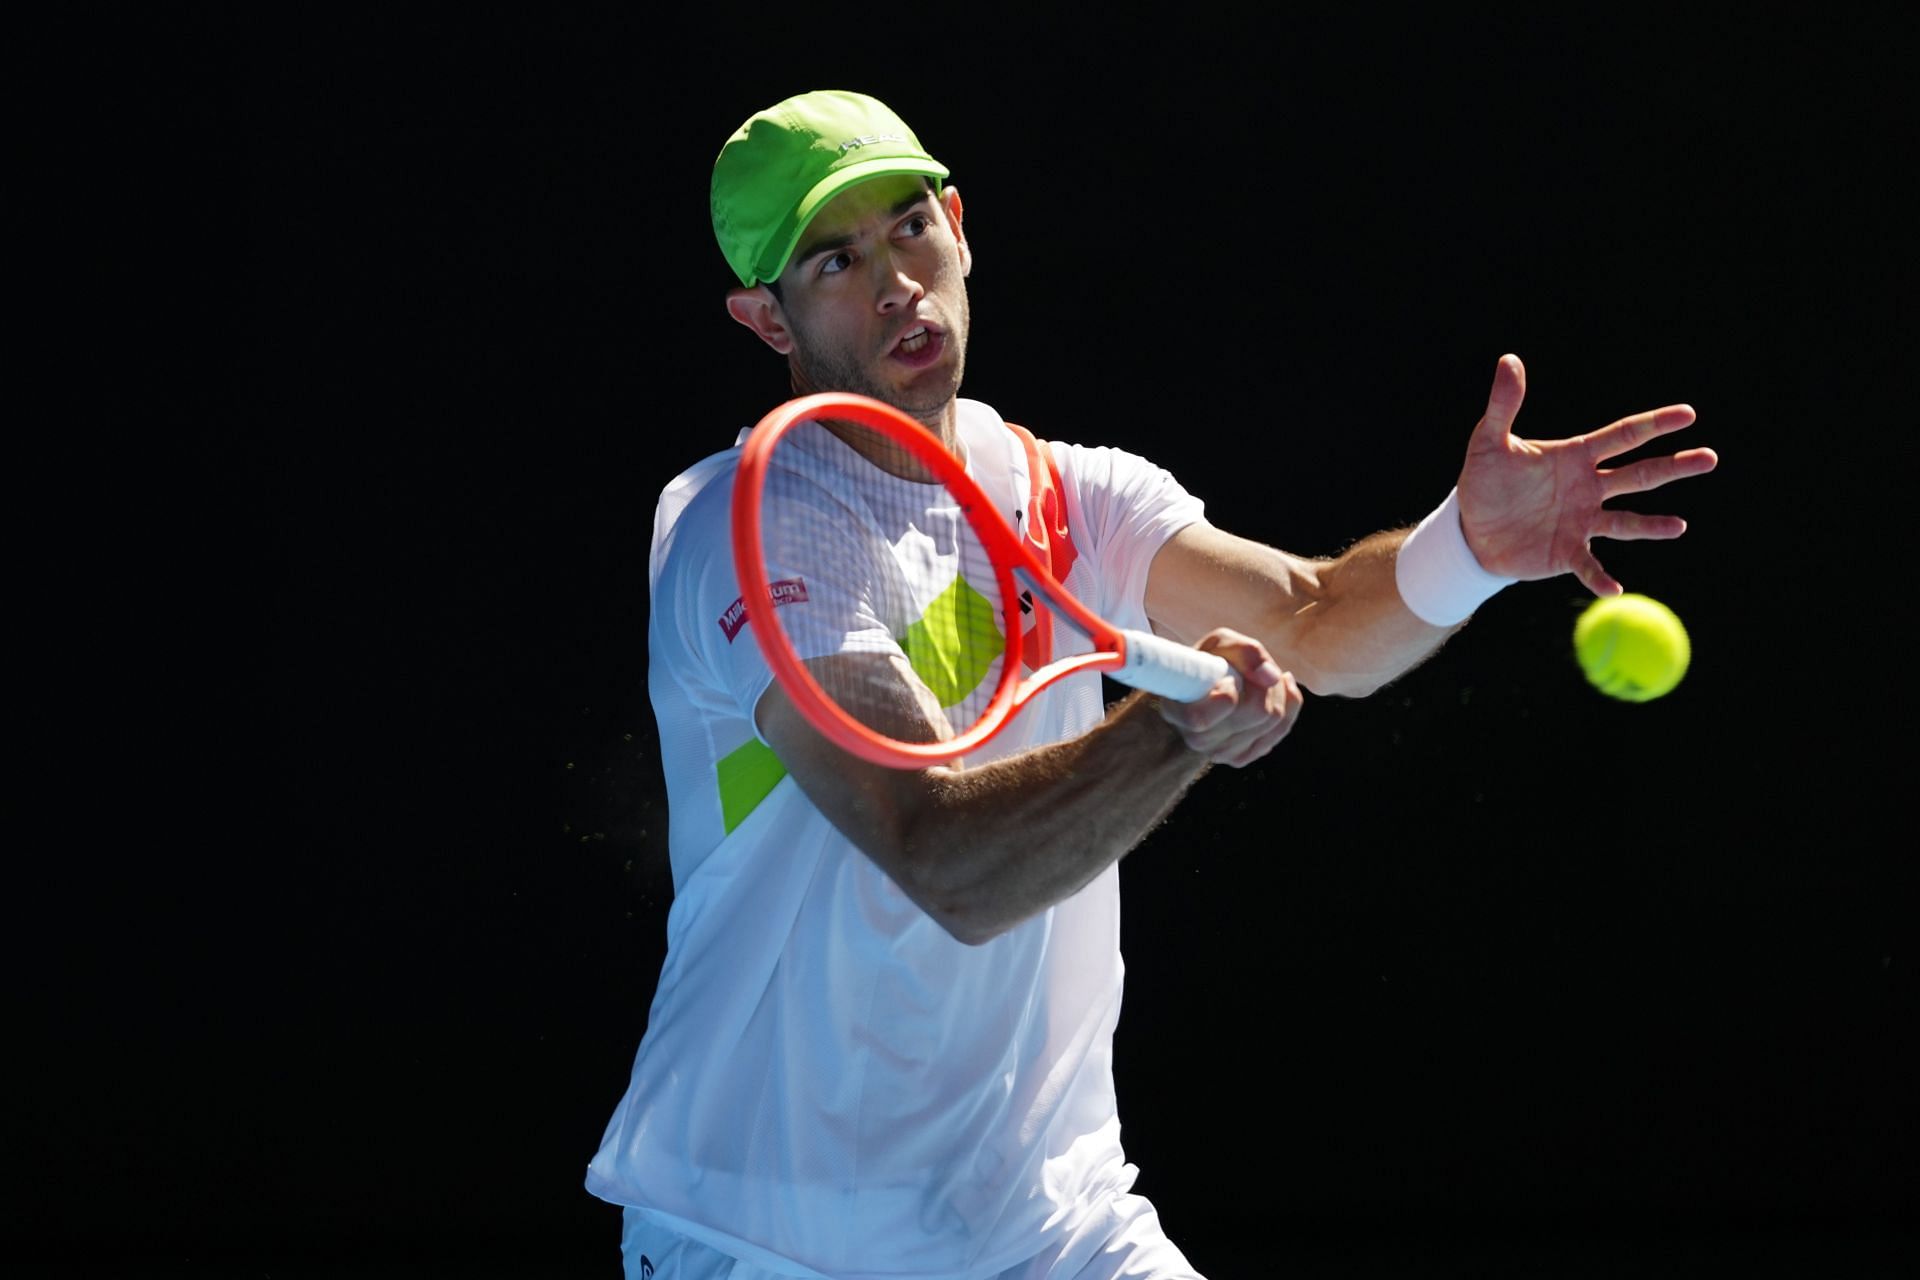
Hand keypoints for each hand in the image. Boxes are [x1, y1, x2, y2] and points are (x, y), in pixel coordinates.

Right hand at [1155, 628, 1301, 766]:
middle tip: (1251, 670)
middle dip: (1263, 683)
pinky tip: (1271, 692)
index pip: (1205, 717)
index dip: (1228, 691)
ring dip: (1275, 692)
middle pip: (1258, 713)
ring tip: (1256, 680)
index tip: (1228, 676)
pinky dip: (1285, 707)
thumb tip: (1272, 677)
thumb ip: (1245, 651)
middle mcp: (1196, 740)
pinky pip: (1280, 731)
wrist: (1200, 688)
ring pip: (1274, 721)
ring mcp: (1219, 753)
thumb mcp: (1220, 643)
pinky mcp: (1240, 758)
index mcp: (1177, 712)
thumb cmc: (1207, 663)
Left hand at [1457, 354, 1717, 595]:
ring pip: (1626, 521)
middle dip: (1674, 467)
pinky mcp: (1567, 552)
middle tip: (1710, 458)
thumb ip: (1503, 405)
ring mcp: (1582, 521)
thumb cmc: (1485, 481)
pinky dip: (1601, 576)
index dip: (1655, 424)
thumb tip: (1509, 360)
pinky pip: (1589, 564)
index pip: (1623, 436)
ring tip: (1679, 526)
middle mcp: (1589, 488)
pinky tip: (1615, 586)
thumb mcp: (1490, 442)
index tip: (1687, 414)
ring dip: (1653, 525)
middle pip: (1640, 474)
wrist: (1470, 529)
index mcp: (1577, 457)